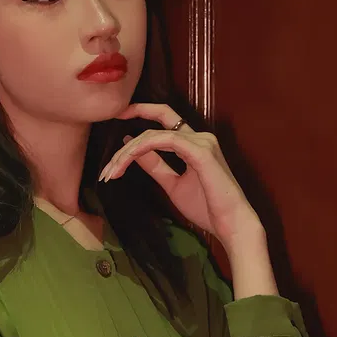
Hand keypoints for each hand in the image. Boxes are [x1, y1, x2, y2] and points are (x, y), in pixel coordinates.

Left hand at [96, 103, 260, 244]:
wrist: (230, 225)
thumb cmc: (207, 208)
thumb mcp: (173, 185)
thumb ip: (155, 166)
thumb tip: (134, 149)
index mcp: (195, 143)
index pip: (165, 119)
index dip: (142, 111)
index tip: (118, 117)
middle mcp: (200, 137)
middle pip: (157, 121)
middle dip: (129, 129)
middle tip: (107, 158)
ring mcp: (202, 142)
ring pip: (156, 134)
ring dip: (129, 151)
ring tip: (113, 170)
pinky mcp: (201, 151)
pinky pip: (166, 140)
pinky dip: (144, 147)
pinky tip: (129, 158)